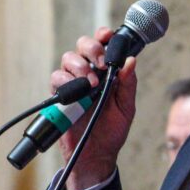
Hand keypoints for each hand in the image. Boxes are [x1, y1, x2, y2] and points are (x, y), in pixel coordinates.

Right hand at [49, 27, 136, 189]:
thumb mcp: (126, 107)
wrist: (97, 154)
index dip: (104, 36)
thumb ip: (128, 84)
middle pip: (83, 45)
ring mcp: (73, 83)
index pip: (103, 46)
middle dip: (92, 48)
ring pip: (69, 58)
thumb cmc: (112, 130)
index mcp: (107, 72)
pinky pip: (57, 78)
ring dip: (80, 65)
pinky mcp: (60, 95)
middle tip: (102, 62)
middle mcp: (89, 73)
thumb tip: (131, 61)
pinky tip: (80, 91)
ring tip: (93, 83)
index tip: (108, 35)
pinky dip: (67, 80)